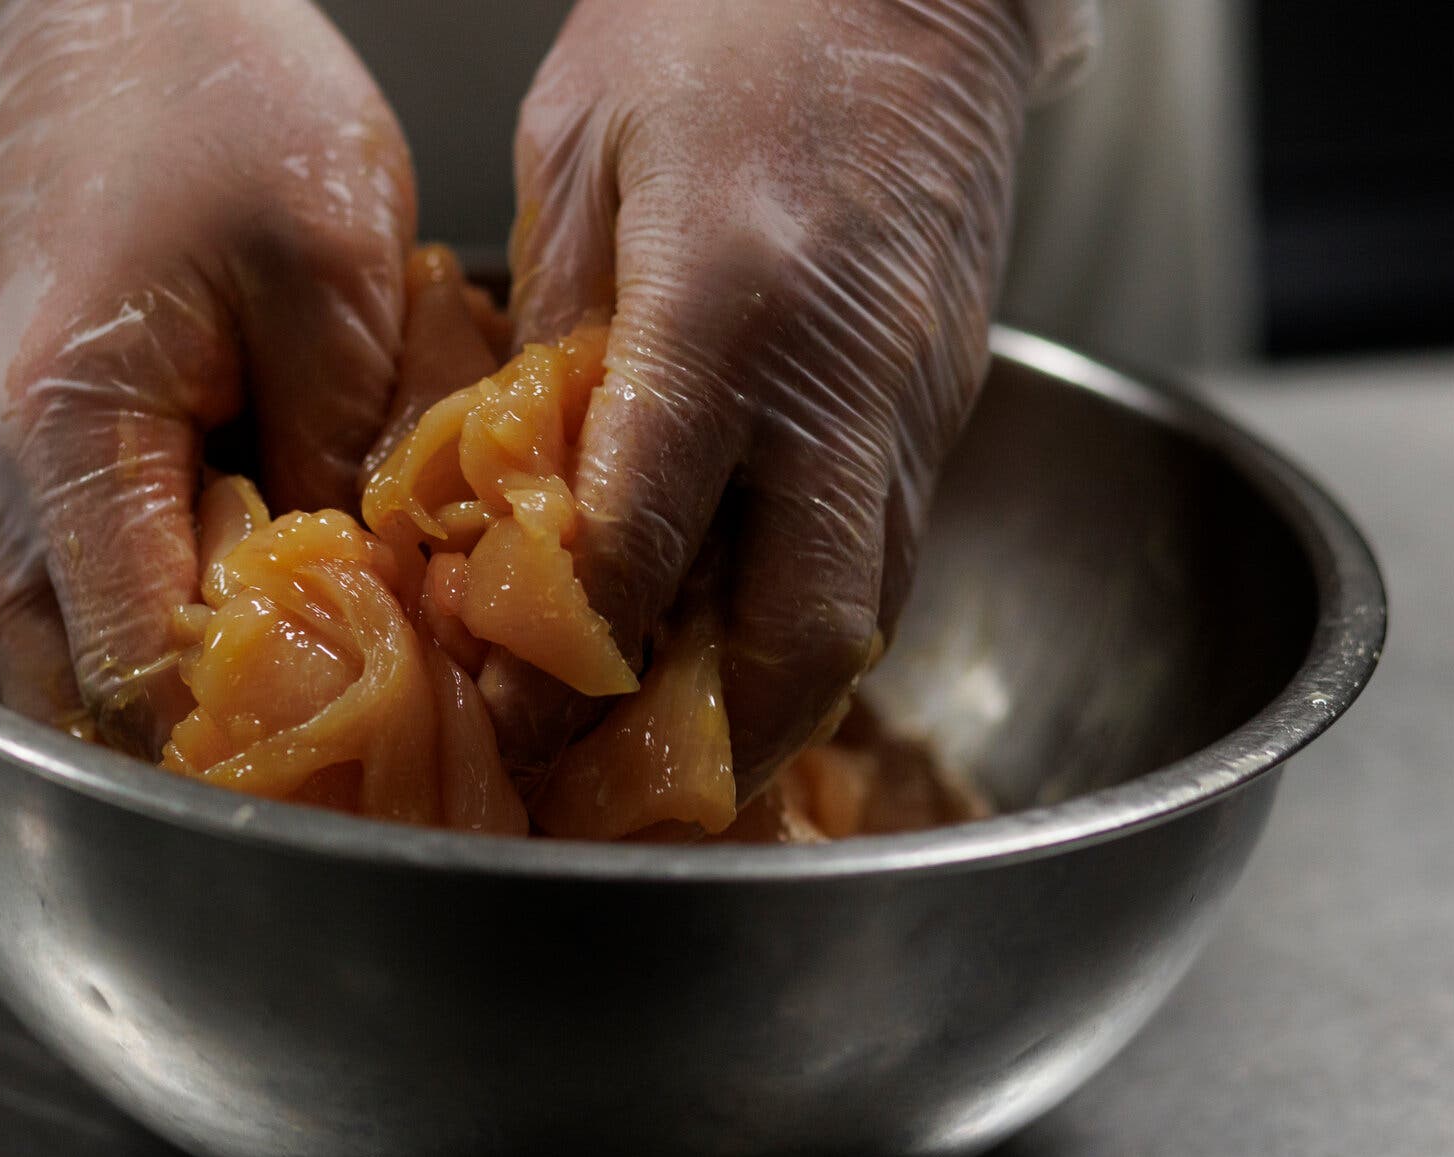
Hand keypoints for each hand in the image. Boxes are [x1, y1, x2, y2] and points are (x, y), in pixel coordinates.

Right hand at [0, 0, 414, 751]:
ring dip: (211, 699)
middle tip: (363, 765)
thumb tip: (377, 604)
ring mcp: (24, 487)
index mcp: (71, 440)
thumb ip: (347, 454)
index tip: (368, 759)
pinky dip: (196, 631)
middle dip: (230, 745)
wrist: (118, 22)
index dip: (251, 741)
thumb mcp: (332, 272)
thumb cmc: (220, 108)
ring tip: (338, 712)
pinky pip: (115, 596)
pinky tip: (297, 625)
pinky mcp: (60, 469)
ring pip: (96, 662)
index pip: (136, 670)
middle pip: (98, 697)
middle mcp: (18, 490)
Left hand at [486, 0, 1034, 794]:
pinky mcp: (948, 396)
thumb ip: (553, 338)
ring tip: (670, 738)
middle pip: (800, 642)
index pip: (642, 550)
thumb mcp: (580, 154)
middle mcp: (840, 388)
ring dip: (766, 699)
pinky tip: (737, 626)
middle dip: (706, 742)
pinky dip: (810, 617)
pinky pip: (885, 549)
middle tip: (611, 782)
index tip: (505, 712)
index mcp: (723, 313)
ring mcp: (915, 401)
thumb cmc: (726, 17)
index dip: (564, 663)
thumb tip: (515, 483)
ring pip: (864, 616)